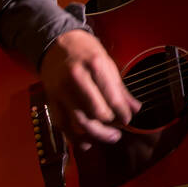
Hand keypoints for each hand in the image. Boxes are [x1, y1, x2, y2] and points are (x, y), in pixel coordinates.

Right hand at [38, 29, 141, 152]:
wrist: (56, 43)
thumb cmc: (85, 52)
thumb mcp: (107, 63)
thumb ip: (120, 89)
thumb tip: (135, 108)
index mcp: (94, 66)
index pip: (112, 98)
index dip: (123, 113)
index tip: (128, 118)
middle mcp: (76, 79)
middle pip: (96, 113)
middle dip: (111, 125)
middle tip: (119, 129)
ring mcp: (61, 91)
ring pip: (80, 122)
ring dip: (97, 135)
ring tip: (110, 137)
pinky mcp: (52, 100)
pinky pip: (63, 125)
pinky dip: (75, 138)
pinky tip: (87, 143)